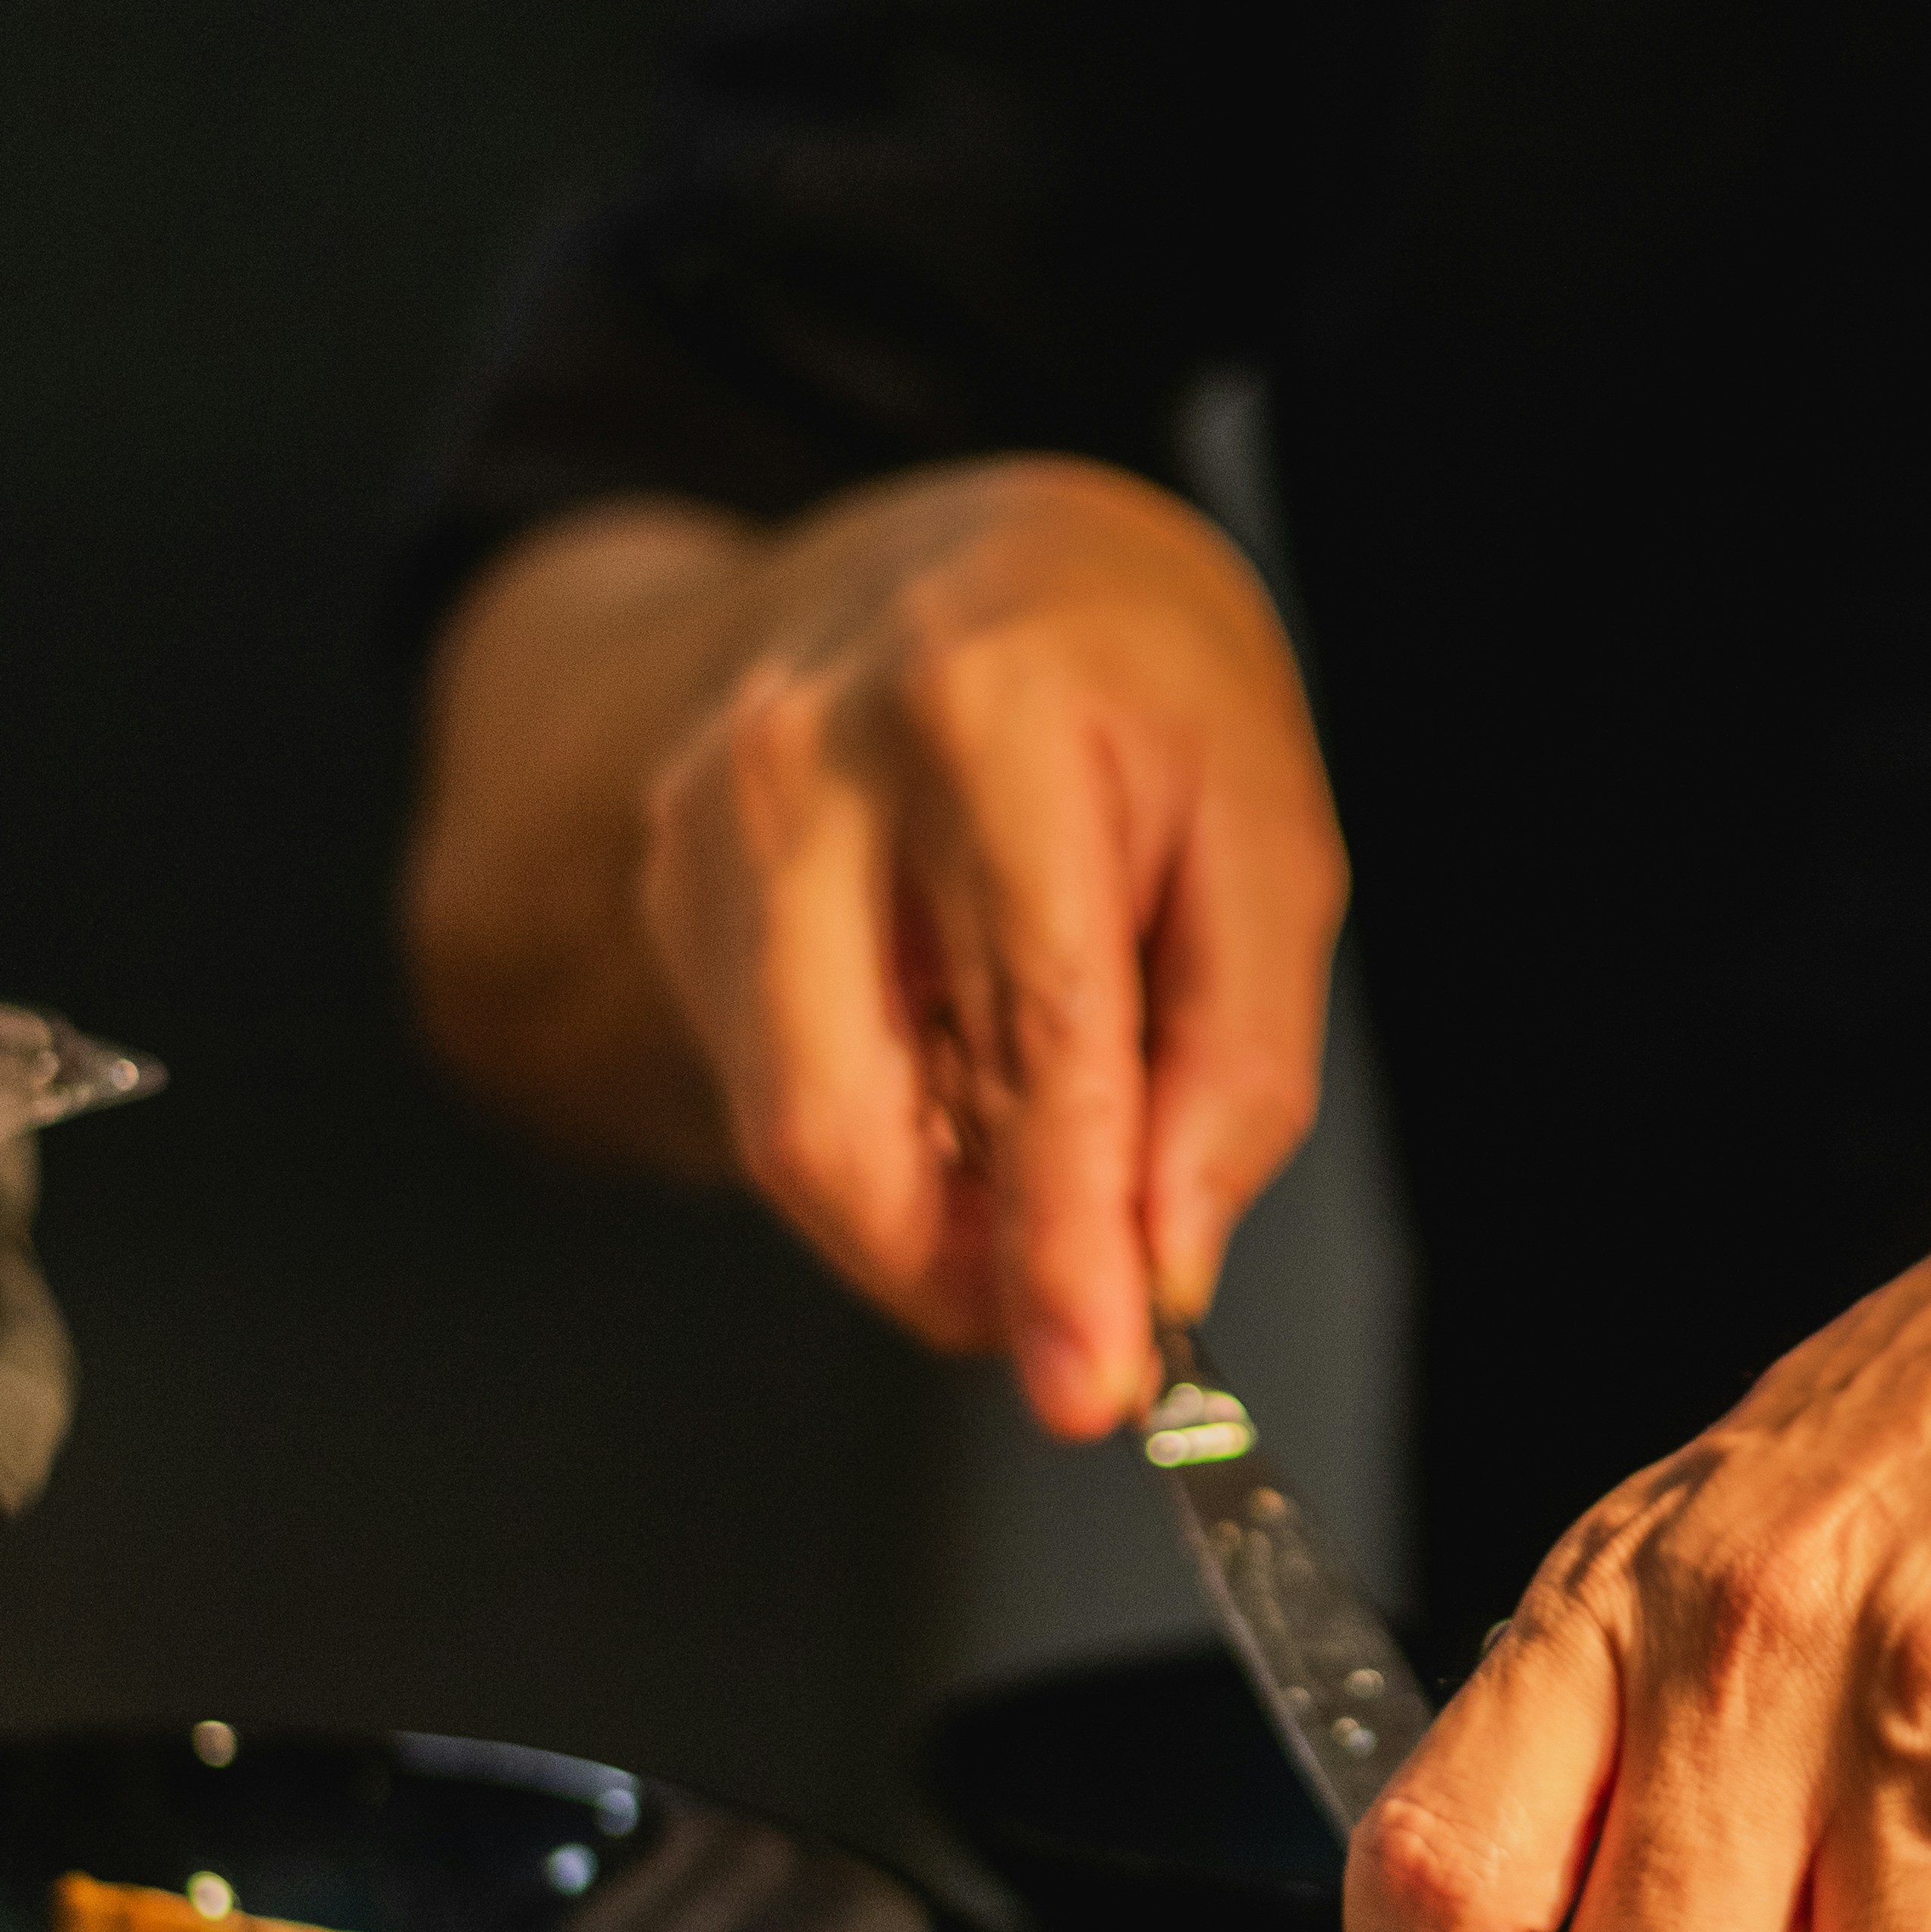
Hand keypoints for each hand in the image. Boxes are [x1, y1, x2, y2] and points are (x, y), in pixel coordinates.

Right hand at [636, 457, 1345, 1432]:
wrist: (954, 549)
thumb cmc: (1135, 683)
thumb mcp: (1266, 832)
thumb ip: (1238, 1059)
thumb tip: (1166, 1261)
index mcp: (987, 713)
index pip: (1033, 1034)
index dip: (1064, 1234)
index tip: (1094, 1383)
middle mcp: (803, 761)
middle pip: (839, 1122)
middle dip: (961, 1272)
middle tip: (1075, 1327)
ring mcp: (703, 824)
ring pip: (795, 1132)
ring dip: (931, 1210)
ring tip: (1045, 1154)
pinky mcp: (664, 885)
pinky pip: (774, 1090)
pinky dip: (886, 1136)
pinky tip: (956, 1067)